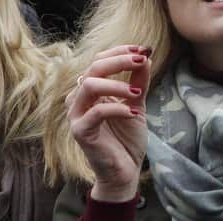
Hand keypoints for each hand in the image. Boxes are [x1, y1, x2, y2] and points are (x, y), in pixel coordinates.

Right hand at [67, 45, 151, 201]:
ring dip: (117, 85)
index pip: (99, 61)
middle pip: (93, 68)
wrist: (124, 171)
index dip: (119, 52)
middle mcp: (79, 98)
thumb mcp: (136, 105)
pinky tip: (133, 113)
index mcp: (90, 89)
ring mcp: (76, 114)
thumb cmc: (127, 138)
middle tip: (142, 60)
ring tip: (137, 93)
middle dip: (119, 61)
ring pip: (89, 85)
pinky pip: (96, 112)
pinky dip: (117, 109)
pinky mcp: (80, 131)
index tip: (142, 50)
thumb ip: (138, 82)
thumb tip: (145, 57)